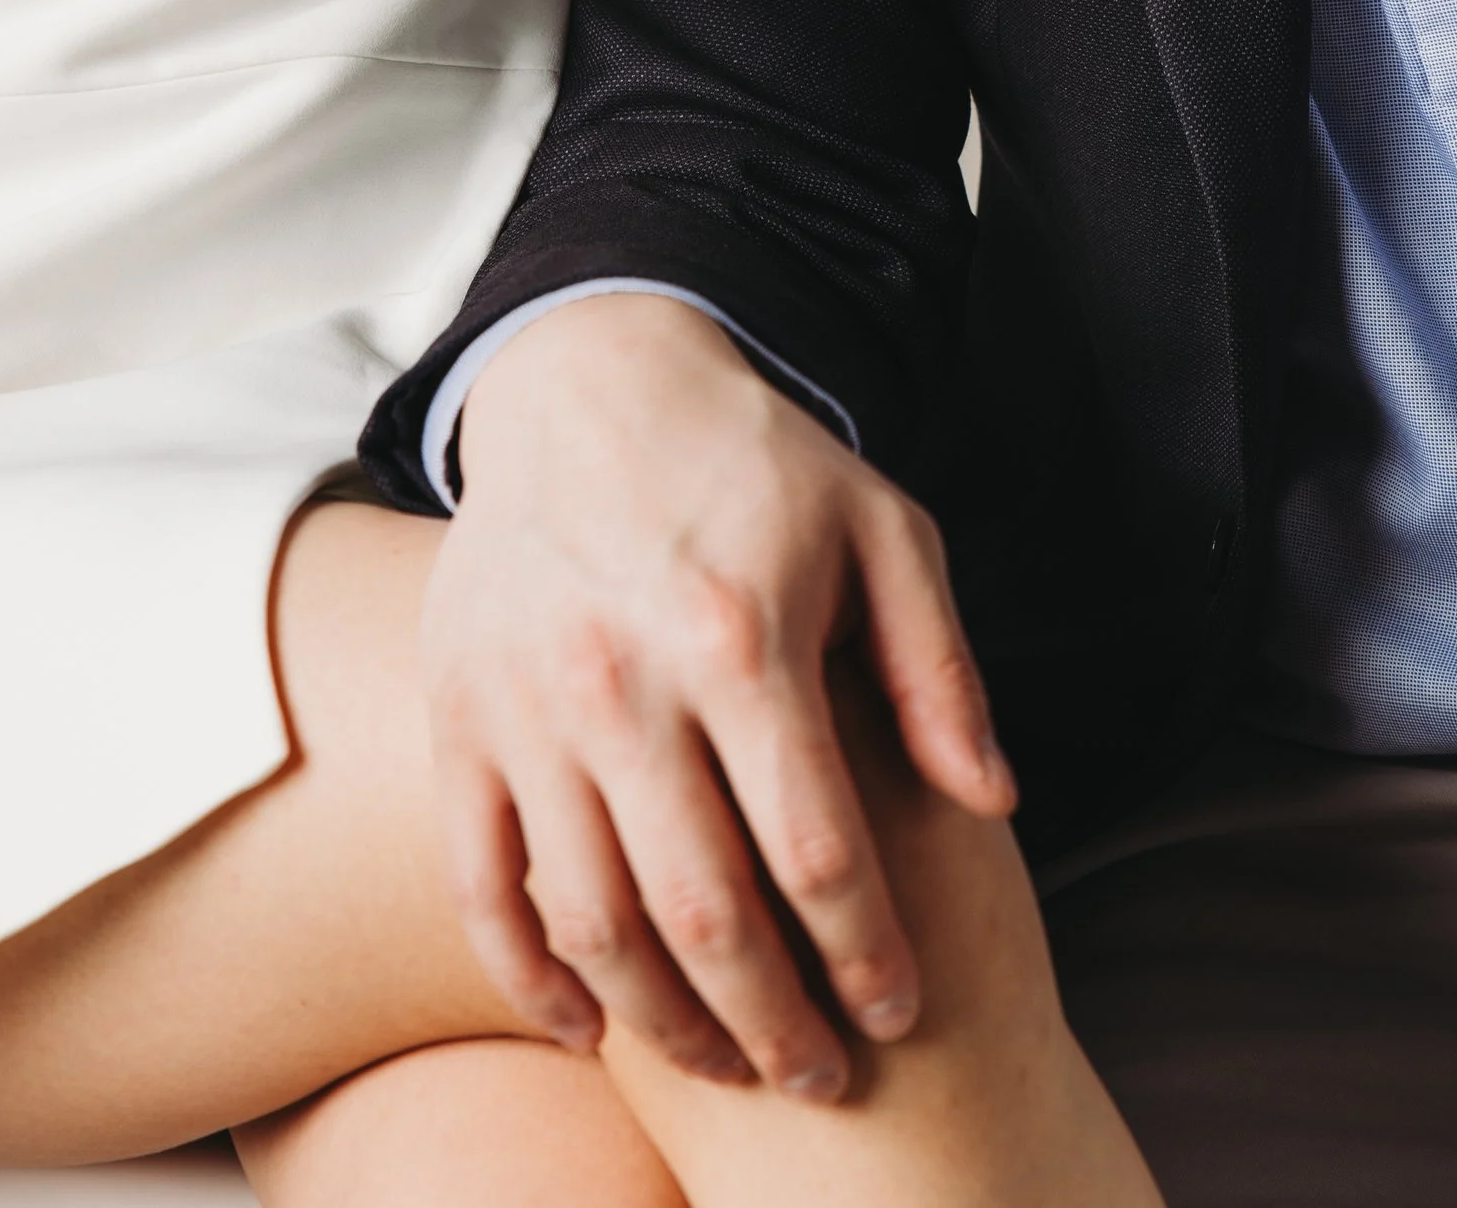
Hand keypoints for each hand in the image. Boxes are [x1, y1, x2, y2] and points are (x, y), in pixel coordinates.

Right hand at [419, 293, 1015, 1098]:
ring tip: (728, 1061)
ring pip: (593, 920)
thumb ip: (937, 669)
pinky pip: (482, 885)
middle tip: (822, 1079)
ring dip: (665, 1020)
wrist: (589, 377)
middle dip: (775, 1023)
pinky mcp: (462, 718)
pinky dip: (530, 978)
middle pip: (706, 912)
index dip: (867, 952)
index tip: (901, 1010)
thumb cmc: (756, 464)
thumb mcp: (883, 529)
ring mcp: (529, 708)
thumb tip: (994, 803)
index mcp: (743, 637)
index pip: (818, 848)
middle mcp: (626, 683)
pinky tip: (589, 1027)